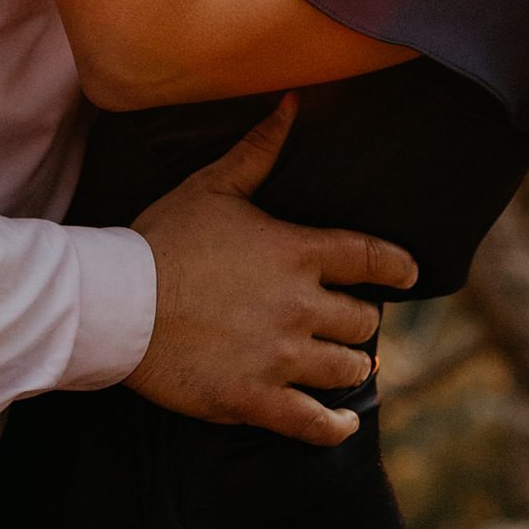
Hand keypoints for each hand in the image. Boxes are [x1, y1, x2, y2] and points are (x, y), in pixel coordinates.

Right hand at [126, 97, 417, 448]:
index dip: (397, 266)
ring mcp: (280, 356)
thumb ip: (260, 148)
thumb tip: (292, 102)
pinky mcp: (254, 398)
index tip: (409, 274)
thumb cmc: (164, 238)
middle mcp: (300, 306)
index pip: (370, 257)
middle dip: (361, 319)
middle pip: (364, 320)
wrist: (119, 302)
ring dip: (351, 365)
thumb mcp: (214, 185)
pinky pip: (312, 423)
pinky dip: (333, 426)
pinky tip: (341, 423)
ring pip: (347, 369)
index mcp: (296, 252)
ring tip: (347, 363)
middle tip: (349, 320)